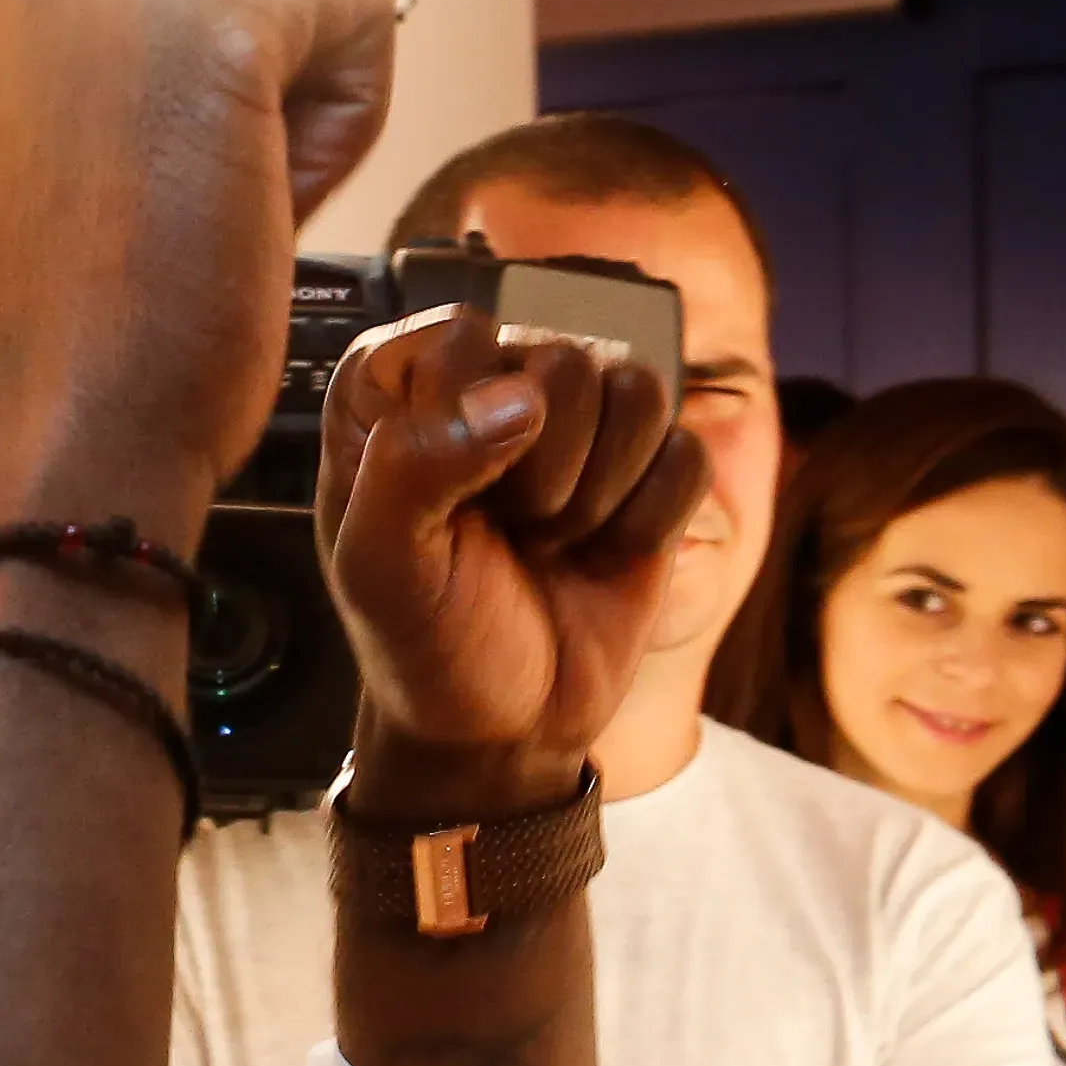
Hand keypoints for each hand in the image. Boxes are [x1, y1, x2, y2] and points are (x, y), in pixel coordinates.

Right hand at [0, 0, 397, 528]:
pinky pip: (350, 10)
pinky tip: (259, 199)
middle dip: (185, 91)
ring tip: (183, 216)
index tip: (81, 201)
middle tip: (135, 221)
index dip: (111, 110)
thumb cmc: (24, 350)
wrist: (60, 428)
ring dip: (258, 103)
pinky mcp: (218, 3)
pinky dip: (341, 117)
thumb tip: (93, 58)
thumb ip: (3, 96)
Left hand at [315, 305, 707, 813]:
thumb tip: (520, 397)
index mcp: (401, 391)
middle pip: (565, 359)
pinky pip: (686, 451)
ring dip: (599, 492)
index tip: (447, 502)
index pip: (464, 335)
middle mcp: (491, 387)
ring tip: (550, 540)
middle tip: (508, 532)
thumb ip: (414, 467)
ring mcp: (580, 425)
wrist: (500, 729)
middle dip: (544, 470)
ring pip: (639, 390)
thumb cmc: (423, 643)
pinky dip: (650, 519)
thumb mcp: (379, 569)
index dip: (469, 424)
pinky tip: (603, 552)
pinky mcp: (646, 469)